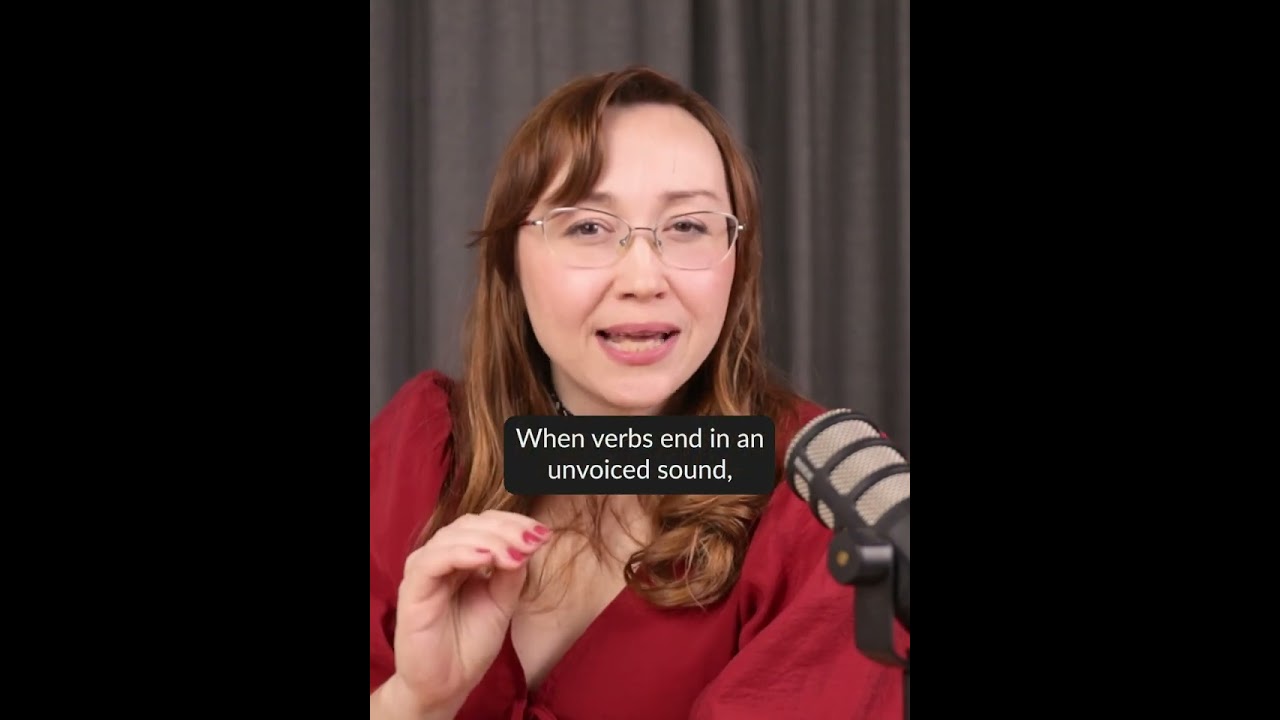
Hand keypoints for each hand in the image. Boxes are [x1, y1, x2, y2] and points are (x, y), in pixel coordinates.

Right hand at [391, 510, 551, 712]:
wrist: (448, 685)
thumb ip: (511, 572)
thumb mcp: (502, 601)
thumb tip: (529, 541)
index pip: (484, 524)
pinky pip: (433, 561)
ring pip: (453, 536)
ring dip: (490, 540)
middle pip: (470, 524)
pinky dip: (462, 553)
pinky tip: (487, 559)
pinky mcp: (411, 589)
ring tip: (515, 555)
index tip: (544, 534)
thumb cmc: (470, 643)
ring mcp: (424, 571)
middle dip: (506, 530)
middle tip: (533, 542)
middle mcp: (439, 558)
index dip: (514, 523)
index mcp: (460, 557)